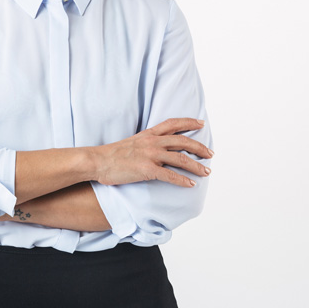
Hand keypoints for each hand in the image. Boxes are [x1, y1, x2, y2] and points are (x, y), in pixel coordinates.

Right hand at [92, 118, 212, 187]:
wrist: (97, 161)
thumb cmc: (112, 154)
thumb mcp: (131, 142)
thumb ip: (146, 143)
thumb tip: (157, 148)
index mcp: (148, 134)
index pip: (172, 124)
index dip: (189, 123)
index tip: (201, 124)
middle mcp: (152, 142)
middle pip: (182, 141)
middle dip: (199, 148)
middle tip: (210, 154)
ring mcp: (150, 155)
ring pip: (180, 158)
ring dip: (196, 166)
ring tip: (206, 171)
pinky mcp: (146, 170)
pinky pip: (170, 175)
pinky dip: (182, 180)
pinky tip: (190, 184)